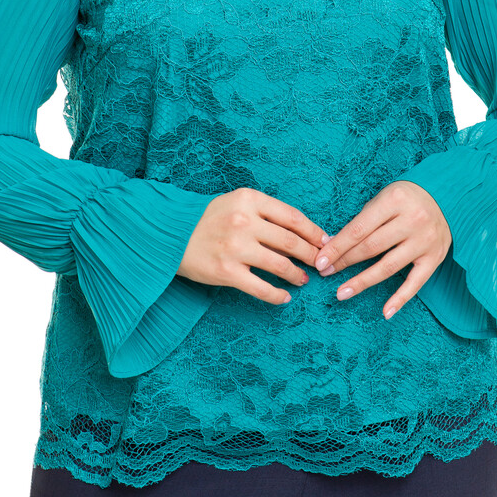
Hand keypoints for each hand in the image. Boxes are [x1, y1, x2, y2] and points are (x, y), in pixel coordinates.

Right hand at [177, 187, 326, 305]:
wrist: (170, 235)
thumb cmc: (209, 219)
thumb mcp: (237, 202)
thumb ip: (266, 212)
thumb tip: (302, 232)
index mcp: (249, 199)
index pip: (293, 217)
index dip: (313, 232)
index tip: (325, 242)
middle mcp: (244, 221)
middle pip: (291, 242)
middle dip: (311, 255)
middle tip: (321, 263)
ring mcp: (235, 248)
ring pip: (281, 265)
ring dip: (298, 275)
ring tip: (303, 279)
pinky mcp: (226, 272)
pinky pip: (261, 288)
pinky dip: (278, 295)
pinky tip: (285, 297)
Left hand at [313, 181, 451, 319]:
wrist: (446, 198)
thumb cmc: (405, 198)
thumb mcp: (383, 198)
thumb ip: (362, 221)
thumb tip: (333, 246)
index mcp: (395, 200)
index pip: (359, 228)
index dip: (337, 246)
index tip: (319, 261)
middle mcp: (412, 220)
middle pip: (371, 247)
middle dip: (344, 261)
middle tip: (325, 273)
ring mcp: (425, 240)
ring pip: (388, 266)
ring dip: (362, 282)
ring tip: (341, 293)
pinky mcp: (435, 258)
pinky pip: (416, 282)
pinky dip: (400, 299)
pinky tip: (385, 312)